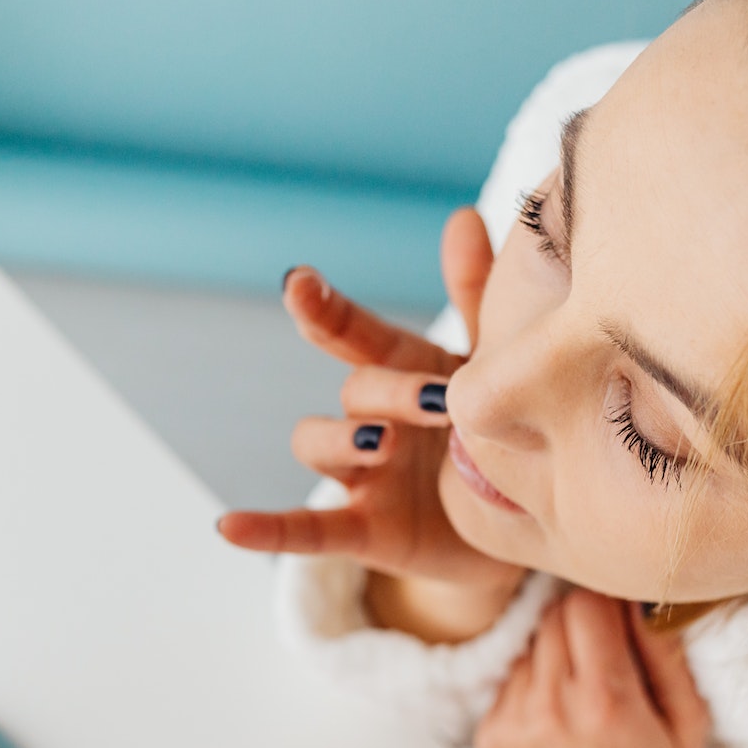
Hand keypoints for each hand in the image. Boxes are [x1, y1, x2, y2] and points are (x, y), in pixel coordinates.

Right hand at [217, 209, 525, 599]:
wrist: (520, 527)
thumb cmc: (494, 434)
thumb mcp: (492, 369)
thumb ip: (474, 298)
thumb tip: (463, 216)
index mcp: (401, 371)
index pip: (352, 331)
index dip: (322, 307)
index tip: (299, 284)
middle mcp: (371, 418)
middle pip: (355, 390)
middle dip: (389, 391)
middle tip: (435, 398)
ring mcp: (360, 475)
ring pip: (317, 445)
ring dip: (339, 442)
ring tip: (379, 445)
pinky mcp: (362, 530)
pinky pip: (305, 531)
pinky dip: (265, 528)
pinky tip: (226, 526)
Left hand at [474, 589, 710, 747]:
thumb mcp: (689, 720)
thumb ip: (665, 652)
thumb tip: (640, 597)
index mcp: (605, 702)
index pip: (585, 604)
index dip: (605, 602)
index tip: (618, 618)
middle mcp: (551, 708)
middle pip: (551, 616)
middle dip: (579, 622)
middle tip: (604, 651)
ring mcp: (512, 723)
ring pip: (528, 645)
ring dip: (554, 654)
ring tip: (582, 692)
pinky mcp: (489, 735)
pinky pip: (509, 680)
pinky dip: (533, 685)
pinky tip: (559, 716)